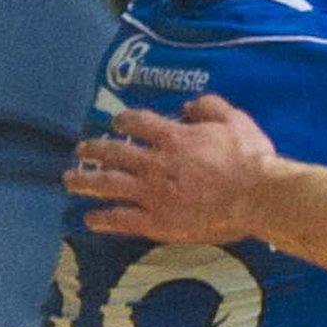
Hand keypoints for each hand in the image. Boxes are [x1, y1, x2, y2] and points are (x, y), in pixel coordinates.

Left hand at [62, 94, 277, 242]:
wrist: (257, 196)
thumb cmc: (250, 158)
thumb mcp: (235, 119)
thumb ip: (209, 107)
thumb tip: (189, 105)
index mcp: (173, 137)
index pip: (138, 123)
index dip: (123, 120)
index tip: (116, 122)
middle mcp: (155, 163)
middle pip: (114, 152)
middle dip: (94, 149)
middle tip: (81, 149)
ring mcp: (152, 194)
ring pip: (109, 184)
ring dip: (85, 180)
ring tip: (69, 179)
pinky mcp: (157, 221)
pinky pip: (122, 220)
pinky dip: (103, 219)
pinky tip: (89, 219)